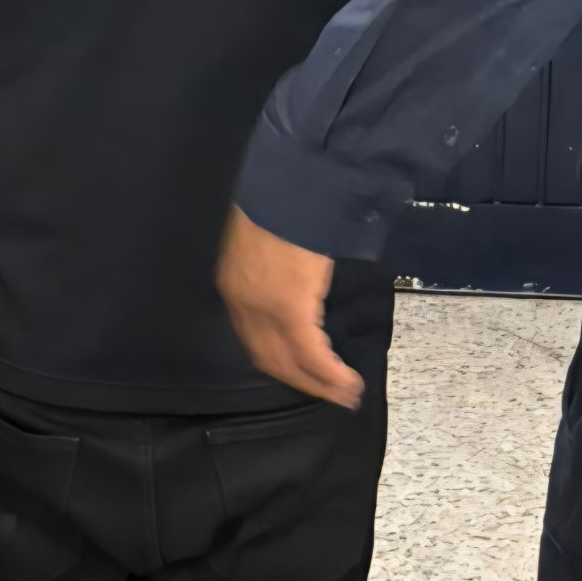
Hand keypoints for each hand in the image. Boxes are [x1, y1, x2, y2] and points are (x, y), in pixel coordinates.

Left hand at [217, 207, 362, 408]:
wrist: (285, 186)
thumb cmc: (277, 204)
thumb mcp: (262, 238)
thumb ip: (270, 268)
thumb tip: (292, 283)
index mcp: (235, 286)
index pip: (254, 337)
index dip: (279, 360)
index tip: (301, 373)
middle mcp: (243, 304)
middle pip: (269, 358)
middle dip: (300, 380)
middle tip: (327, 394)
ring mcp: (264, 309)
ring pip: (289, 363)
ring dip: (317, 384)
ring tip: (343, 394)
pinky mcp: (290, 307)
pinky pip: (310, 352)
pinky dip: (329, 373)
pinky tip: (347, 381)